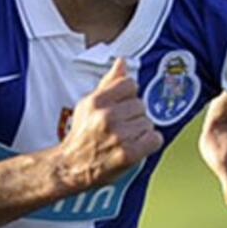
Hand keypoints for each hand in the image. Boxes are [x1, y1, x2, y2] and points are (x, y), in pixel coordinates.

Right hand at [59, 58, 162, 190]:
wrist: (71, 166)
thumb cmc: (81, 134)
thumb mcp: (88, 103)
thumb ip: (108, 82)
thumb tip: (122, 61)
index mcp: (97, 100)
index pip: (130, 84)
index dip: (128, 96)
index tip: (122, 106)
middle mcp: (107, 116)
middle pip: (141, 105)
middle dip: (134, 115)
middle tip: (122, 125)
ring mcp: (118, 135)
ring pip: (148, 122)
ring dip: (141, 130)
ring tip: (126, 137)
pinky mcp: (128, 153)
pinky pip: (155, 139)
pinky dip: (149, 143)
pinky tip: (137, 145)